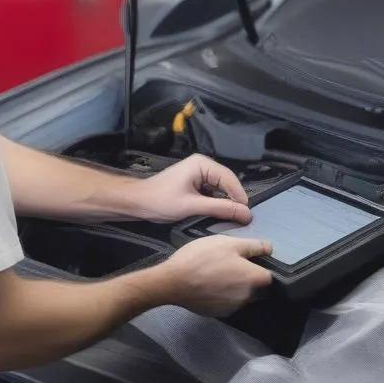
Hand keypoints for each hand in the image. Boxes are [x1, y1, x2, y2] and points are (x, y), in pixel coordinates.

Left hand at [132, 154, 251, 223]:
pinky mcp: (195, 183)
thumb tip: (246, 214)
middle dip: (234, 200)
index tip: (247, 215)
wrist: (137, 202)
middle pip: (227, 183)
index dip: (239, 196)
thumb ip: (220, 209)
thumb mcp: (192, 206)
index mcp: (202, 164)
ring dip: (226, 202)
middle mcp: (203, 165)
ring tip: (233, 218)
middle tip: (242, 218)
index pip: (229, 179)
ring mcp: (199, 173)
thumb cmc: (161, 201)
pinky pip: (212, 192)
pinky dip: (217, 203)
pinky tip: (220, 214)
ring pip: (221, 189)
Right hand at [155, 236, 272, 316]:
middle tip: (234, 265)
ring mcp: (232, 307)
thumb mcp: (228, 242)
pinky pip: (227, 303)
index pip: (270, 277)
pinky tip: (210, 285)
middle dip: (251, 280)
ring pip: (242, 297)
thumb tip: (269, 248)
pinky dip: (223, 296)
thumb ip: (253, 246)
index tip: (252, 260)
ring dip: (236, 288)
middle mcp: (247, 297)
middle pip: (257, 289)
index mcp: (253, 279)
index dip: (263, 267)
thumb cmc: (203, 258)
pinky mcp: (217, 313)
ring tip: (220, 274)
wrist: (173, 282)